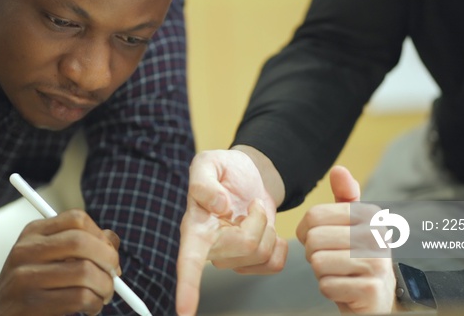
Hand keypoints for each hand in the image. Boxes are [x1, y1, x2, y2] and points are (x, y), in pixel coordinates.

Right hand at [0, 210, 120, 315]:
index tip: (109, 252)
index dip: (101, 235)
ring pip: (84, 272)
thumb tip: (113, 242)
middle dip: (108, 259)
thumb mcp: (49, 255)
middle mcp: (26, 250)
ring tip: (103, 294)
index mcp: (33, 232)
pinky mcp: (31, 304)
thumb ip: (81, 244)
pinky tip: (91, 306)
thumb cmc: (32, 281)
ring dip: (105, 286)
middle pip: (81, 242)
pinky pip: (79, 298)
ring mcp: (26, 277)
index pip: (76, 219)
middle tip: (114, 274)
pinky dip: (95, 303)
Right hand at [176, 149, 287, 315]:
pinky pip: (274, 263)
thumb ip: (203, 182)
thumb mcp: (207, 162)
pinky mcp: (253, 261)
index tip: (184, 312)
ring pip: (262, 253)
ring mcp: (232, 258)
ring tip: (254, 212)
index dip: (187, 287)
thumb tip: (219, 208)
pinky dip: (278, 243)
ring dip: (267, 226)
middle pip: (246, 246)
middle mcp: (210, 249)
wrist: (247, 175)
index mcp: (194, 228)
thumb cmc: (223, 170)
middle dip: (258, 218)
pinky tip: (267, 229)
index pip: (188, 262)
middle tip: (250, 202)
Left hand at [296, 166, 395, 313]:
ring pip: (319, 263)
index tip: (322, 240)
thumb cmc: (358, 256)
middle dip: (314, 254)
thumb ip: (345, 196)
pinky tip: (345, 288)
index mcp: (371, 214)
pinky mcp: (371, 290)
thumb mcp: (353, 223)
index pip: (314, 216)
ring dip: (322, 273)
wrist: (377, 298)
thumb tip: (339, 170)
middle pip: (314, 239)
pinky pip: (327, 286)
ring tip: (340, 272)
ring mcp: (377, 264)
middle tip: (332, 259)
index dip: (307, 232)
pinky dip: (330, 290)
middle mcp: (378, 236)